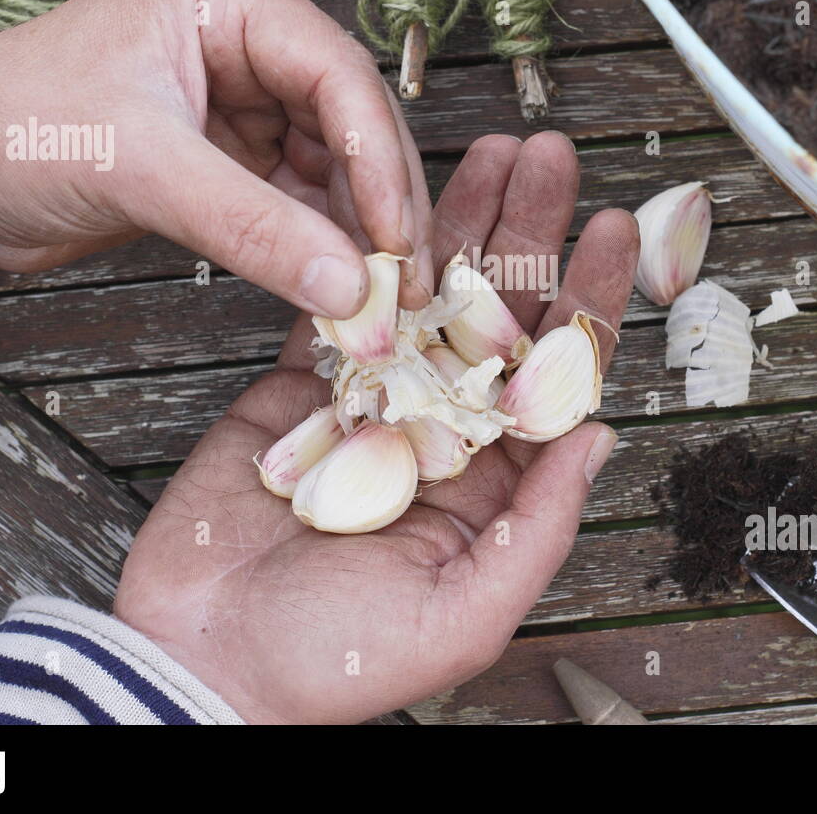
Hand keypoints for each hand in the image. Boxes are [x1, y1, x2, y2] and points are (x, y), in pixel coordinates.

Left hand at [0, 0, 433, 316]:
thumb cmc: (14, 126)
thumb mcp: (141, 168)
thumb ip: (252, 227)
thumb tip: (350, 288)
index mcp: (228, 2)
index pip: (336, 75)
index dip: (377, 159)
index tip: (396, 237)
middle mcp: (247, 45)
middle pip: (349, 124)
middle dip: (379, 203)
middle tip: (404, 279)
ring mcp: (243, 104)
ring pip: (332, 170)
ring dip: (357, 233)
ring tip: (381, 296)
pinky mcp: (230, 161)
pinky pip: (297, 204)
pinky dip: (319, 248)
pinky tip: (340, 287)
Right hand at [113, 132, 639, 722]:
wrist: (206, 661)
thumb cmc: (334, 661)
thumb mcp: (463, 614)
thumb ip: (538, 528)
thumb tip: (598, 438)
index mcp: (493, 482)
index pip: (556, 374)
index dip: (587, 299)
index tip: (610, 231)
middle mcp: (443, 431)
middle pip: (502, 313)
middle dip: (530, 231)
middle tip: (552, 159)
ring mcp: (374, 402)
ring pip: (430, 295)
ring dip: (460, 222)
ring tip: (488, 154)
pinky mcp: (302, 389)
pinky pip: (345, 309)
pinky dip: (369, 255)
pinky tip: (394, 200)